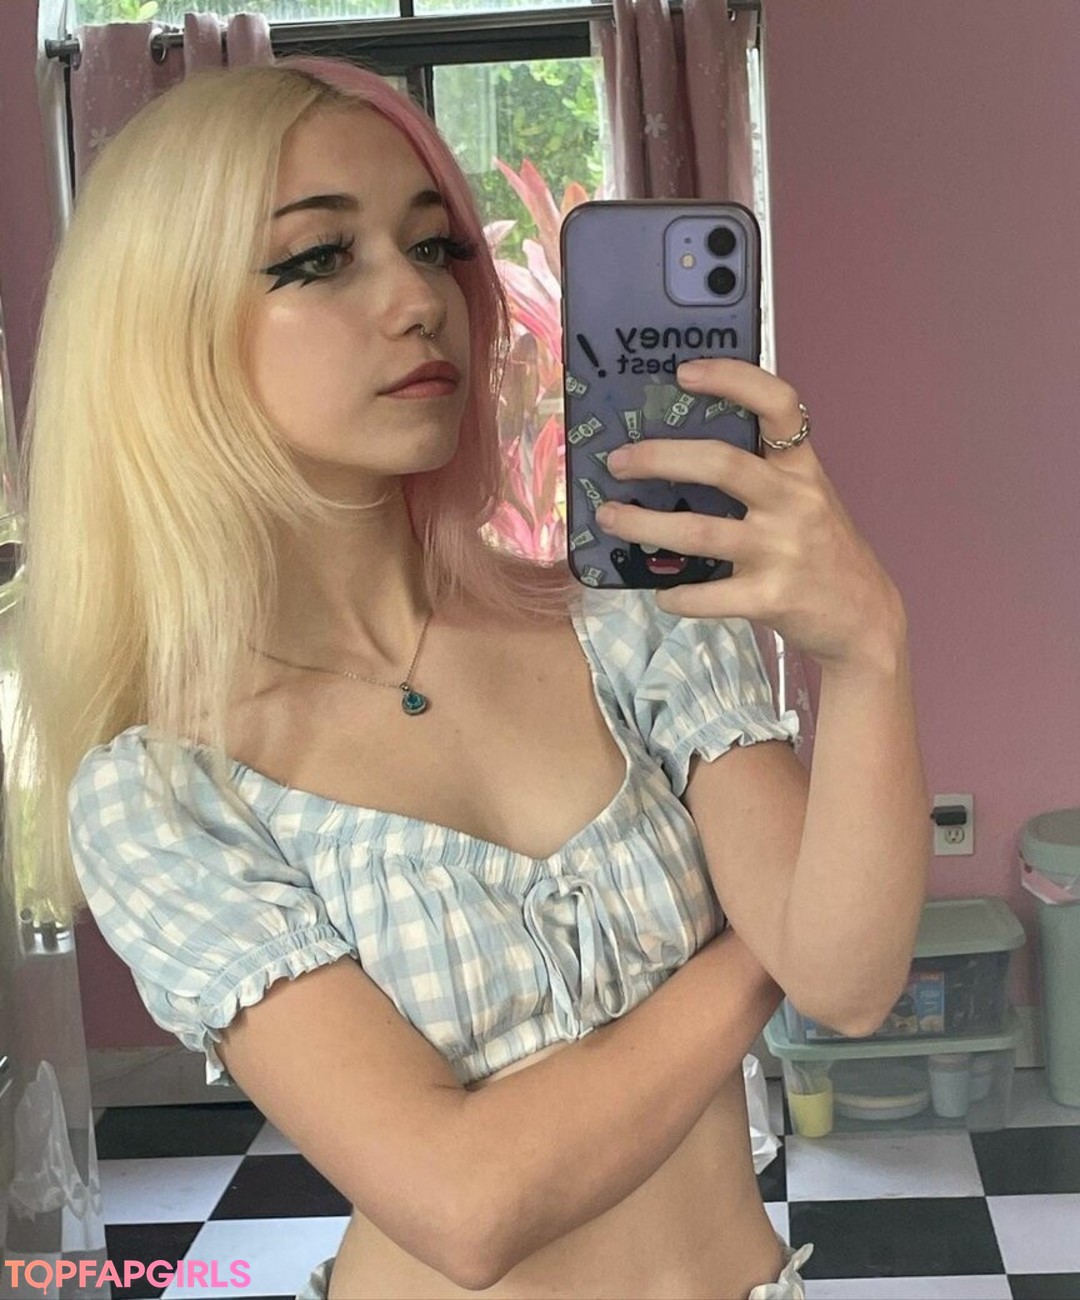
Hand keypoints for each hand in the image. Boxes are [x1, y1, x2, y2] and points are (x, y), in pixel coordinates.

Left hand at [594, 358, 905, 672]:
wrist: (863, 619)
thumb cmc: (822, 553)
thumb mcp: (805, 501)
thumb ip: (760, 478)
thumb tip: (675, 459)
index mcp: (802, 469)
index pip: (778, 405)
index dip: (732, 379)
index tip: (684, 372)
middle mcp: (795, 502)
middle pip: (721, 464)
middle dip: (659, 458)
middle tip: (618, 462)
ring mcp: (783, 551)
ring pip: (700, 532)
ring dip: (644, 525)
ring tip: (610, 518)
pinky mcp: (772, 598)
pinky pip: (709, 595)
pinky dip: (676, 594)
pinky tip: (660, 592)